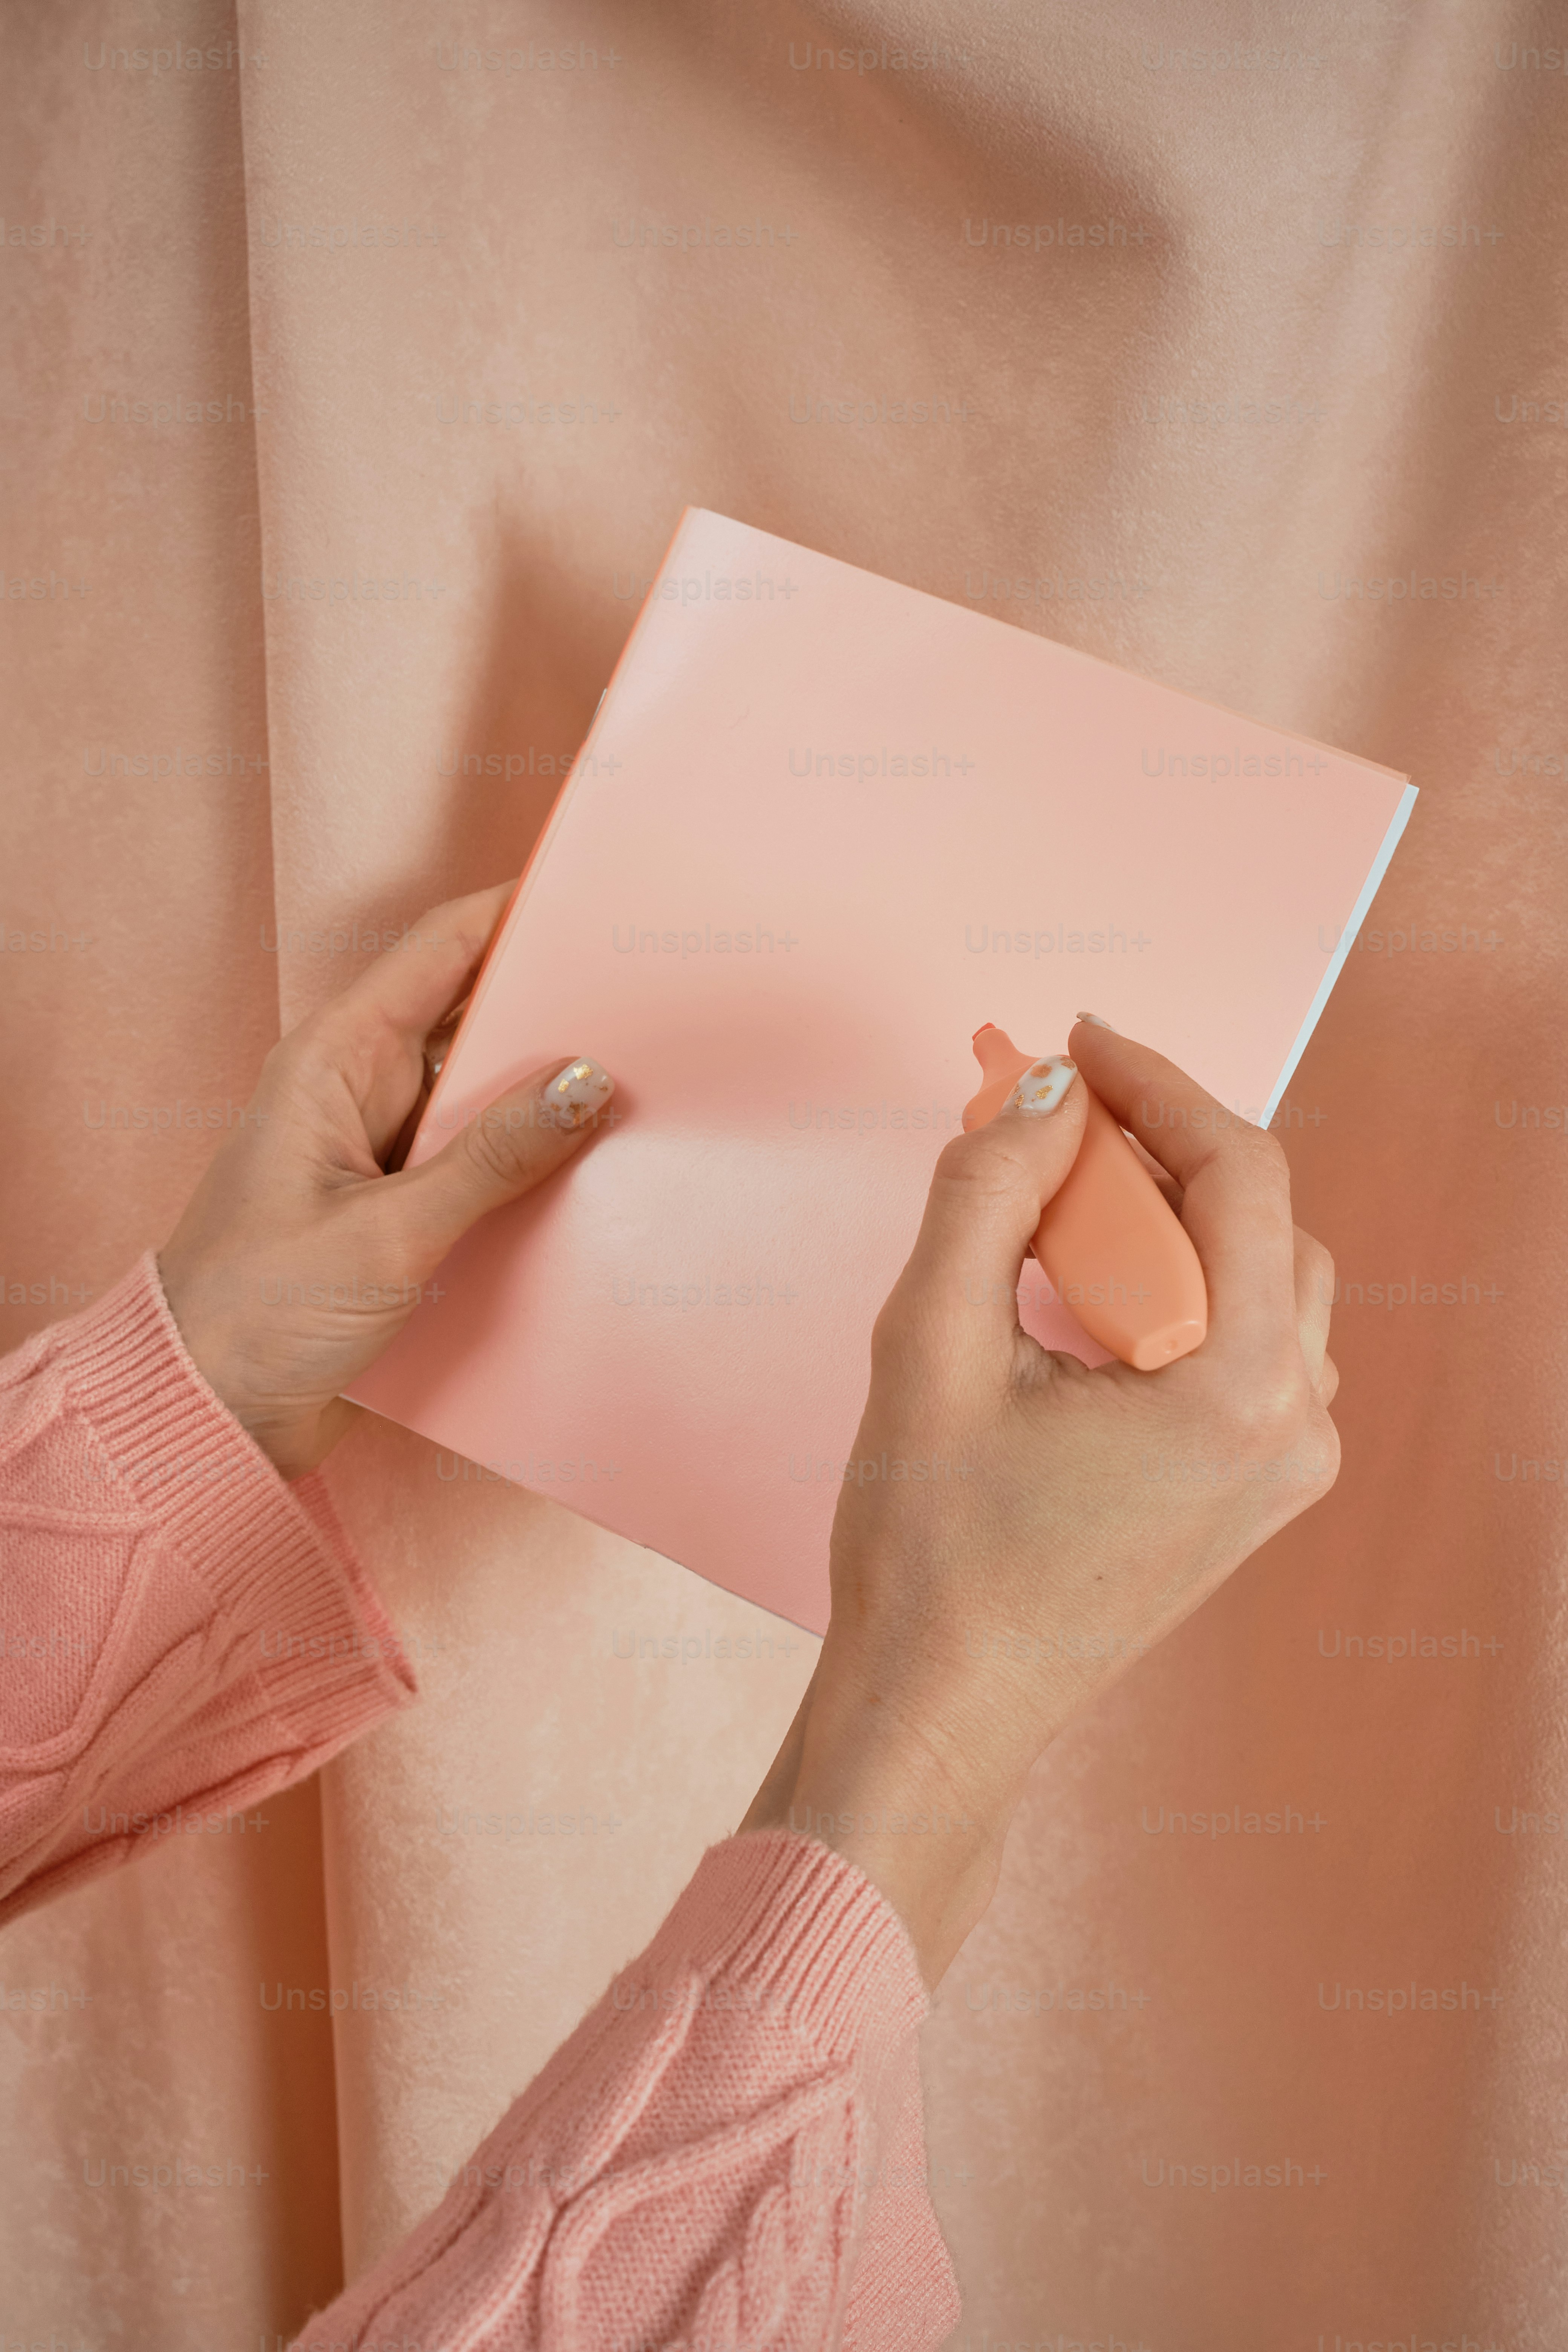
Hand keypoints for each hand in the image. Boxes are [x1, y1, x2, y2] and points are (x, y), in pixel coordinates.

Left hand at [158, 884, 615, 1479]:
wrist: (207, 1415)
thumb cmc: (259, 1312)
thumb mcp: (389, 1233)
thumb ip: (493, 1158)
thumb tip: (587, 1083)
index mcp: (335, 1059)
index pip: (441, 948)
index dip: (517, 911)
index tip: (595, 893)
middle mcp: (360, 1089)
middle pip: (475, 1016)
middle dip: (556, 1005)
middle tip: (649, 1001)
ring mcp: (383, 1148)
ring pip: (487, 1092)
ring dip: (551, 1094)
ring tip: (644, 1081)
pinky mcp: (403, 1207)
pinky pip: (483, 1160)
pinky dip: (532, 1159)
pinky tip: (594, 1168)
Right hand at [743, 1019, 1339, 1983]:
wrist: (945, 1708)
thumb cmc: (932, 1551)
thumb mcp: (930, 1345)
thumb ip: (987, 1193)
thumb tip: (1044, 1093)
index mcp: (1240, 1388)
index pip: (1239, 1173)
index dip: (1157, 1085)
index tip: (1075, 1045)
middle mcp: (1296, 1424)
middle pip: (1259, 1217)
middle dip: (1155, 1148)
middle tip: (1046, 1120)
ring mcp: (1287, 1465)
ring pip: (1260, 1275)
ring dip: (1166, 1217)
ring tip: (1056, 1201)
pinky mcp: (1257, 1488)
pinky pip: (1246, 1340)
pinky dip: (1176, 1287)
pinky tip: (1086, 1287)